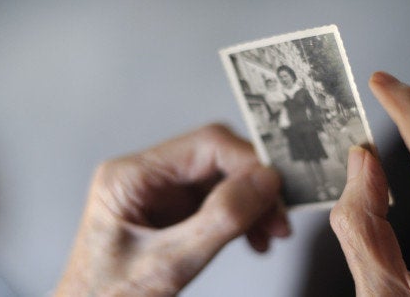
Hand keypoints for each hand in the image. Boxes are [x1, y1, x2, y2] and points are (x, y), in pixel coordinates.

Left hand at [55, 124, 289, 295]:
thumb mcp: (168, 265)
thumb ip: (219, 221)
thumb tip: (264, 181)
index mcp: (131, 177)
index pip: (205, 145)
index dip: (248, 163)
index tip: (277, 190)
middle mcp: (145, 178)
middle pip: (217, 160)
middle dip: (254, 186)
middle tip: (279, 218)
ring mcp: (159, 195)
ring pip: (222, 180)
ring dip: (252, 204)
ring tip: (270, 233)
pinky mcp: (171, 213)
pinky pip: (216, 202)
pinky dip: (241, 218)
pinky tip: (253, 239)